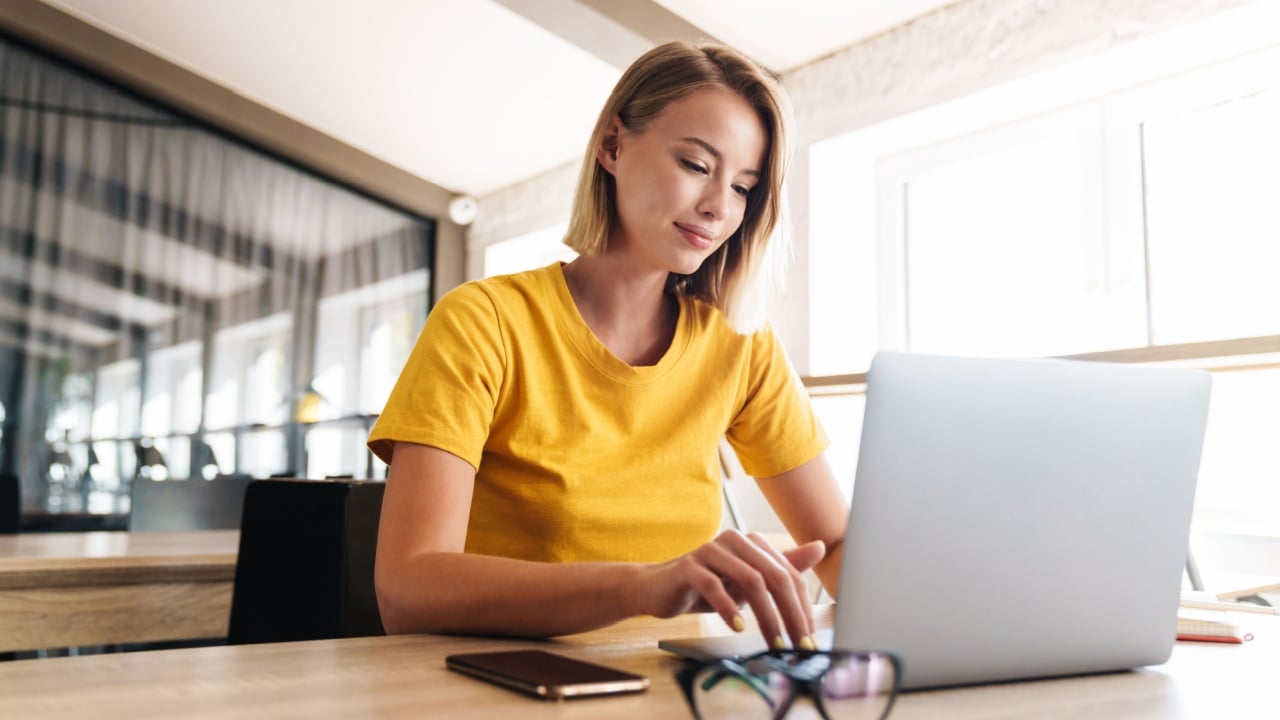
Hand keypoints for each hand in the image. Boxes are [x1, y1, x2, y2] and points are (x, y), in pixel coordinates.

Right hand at [640, 530, 824, 649]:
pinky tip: (737, 627)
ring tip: (774, 643)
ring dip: (767, 617)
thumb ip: (782, 567)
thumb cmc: (707, 586)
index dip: (802, 608)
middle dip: (791, 615)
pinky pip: (713, 585)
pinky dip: (728, 608)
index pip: (789, 575)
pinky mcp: (689, 566)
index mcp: (753, 543)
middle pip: (774, 576)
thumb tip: (820, 547)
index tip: (808, 639)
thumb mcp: (748, 582)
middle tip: (797, 646)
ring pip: (750, 580)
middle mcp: (735, 540)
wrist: (659, 588)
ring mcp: (711, 551)